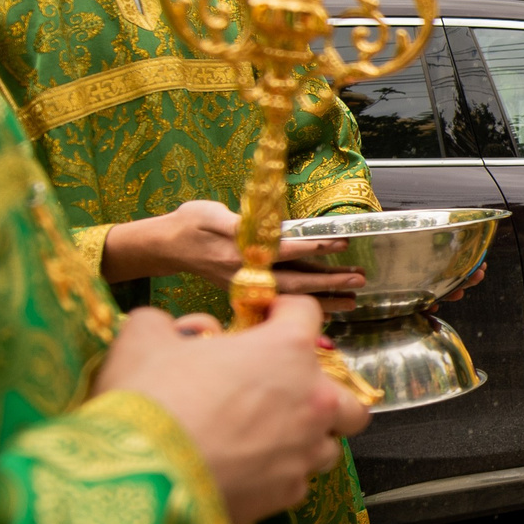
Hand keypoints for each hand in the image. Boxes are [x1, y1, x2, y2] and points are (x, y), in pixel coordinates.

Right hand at [93, 297, 370, 523]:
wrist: (141, 481)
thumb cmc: (149, 401)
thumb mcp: (145, 340)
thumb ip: (169, 325)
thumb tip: (184, 331)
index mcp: (287, 351)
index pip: (307, 313)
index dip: (283, 311)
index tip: (266, 318)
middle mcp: (312, 400)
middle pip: (346, 393)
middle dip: (320, 388)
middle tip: (282, 389)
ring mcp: (305, 451)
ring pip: (329, 443)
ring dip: (306, 436)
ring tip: (266, 435)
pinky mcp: (288, 494)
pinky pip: (297, 479)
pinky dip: (280, 473)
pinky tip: (248, 470)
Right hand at [104, 200, 368, 313]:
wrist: (165, 246)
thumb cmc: (190, 223)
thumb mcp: (211, 213)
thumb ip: (239, 221)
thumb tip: (269, 225)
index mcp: (238, 250)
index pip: (283, 250)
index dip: (312, 248)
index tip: (339, 243)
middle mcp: (244, 274)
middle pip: (294, 282)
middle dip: (328, 282)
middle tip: (358, 279)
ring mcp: (245, 287)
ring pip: (290, 297)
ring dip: (323, 298)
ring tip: (353, 298)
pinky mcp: (244, 293)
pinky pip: (279, 304)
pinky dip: (304, 308)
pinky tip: (328, 310)